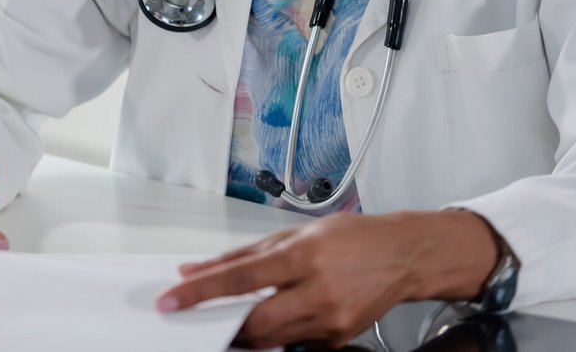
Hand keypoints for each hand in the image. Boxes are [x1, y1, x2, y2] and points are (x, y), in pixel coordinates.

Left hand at [154, 210, 499, 348]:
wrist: (404, 257)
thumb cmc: (352, 238)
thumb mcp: (294, 233)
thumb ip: (241, 255)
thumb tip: (196, 268)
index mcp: (304, 257)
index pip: (239, 278)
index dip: (200, 291)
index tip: (171, 300)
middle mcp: (319, 292)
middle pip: (252, 322)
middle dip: (217, 325)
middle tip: (191, 320)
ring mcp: (331, 322)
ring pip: (270, 340)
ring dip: (240, 333)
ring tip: (223, 320)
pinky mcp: (338, 340)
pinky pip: (293, 344)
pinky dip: (272, 336)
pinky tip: (266, 321)